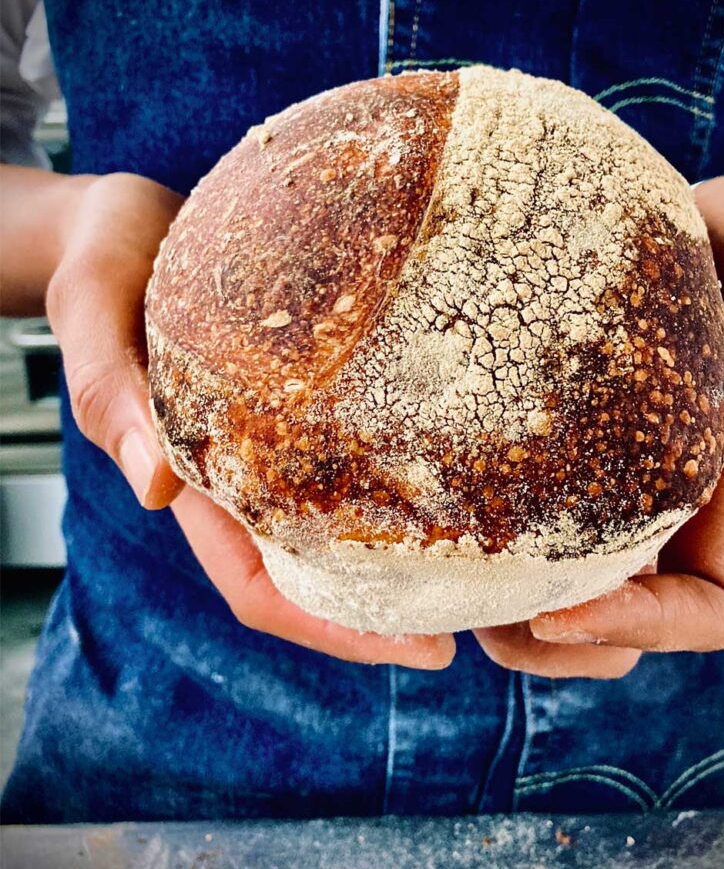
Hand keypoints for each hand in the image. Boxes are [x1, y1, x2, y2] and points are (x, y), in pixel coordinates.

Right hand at [47, 172, 453, 669]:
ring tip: (486, 560)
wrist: (125, 219)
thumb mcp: (92, 312)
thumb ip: (110, 393)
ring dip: (402, 551)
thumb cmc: (100, 262)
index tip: (415, 649)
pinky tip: (450, 464)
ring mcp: (274, 434)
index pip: (260, 585)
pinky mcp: (300, 388)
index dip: (331, 628)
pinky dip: (394, 469)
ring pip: (340, 516)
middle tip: (481, 622)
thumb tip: (154, 487)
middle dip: (388, 607)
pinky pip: (351, 442)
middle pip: (317, 569)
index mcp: (190, 478)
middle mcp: (241, 471)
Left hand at [475, 175, 723, 677]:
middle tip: (474, 608)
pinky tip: (432, 522)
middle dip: (552, 641)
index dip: (640, 629)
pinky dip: (482, 556)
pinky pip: (521, 539)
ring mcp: (606, 498)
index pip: (705, 609)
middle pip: (622, 633)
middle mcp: (662, 515)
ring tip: (442, 584)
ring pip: (566, 604)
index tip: (556, 607)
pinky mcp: (555, 463)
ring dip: (507, 618)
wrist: (697, 231)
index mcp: (721, 495)